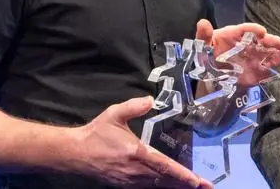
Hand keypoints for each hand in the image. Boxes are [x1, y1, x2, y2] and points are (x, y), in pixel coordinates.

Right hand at [71, 96, 212, 187]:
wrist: (74, 153)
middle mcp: (134, 170)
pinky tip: (170, 187)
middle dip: (185, 184)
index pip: (164, 166)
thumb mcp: (114, 114)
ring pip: (157, 186)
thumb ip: (134, 106)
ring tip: (193, 188)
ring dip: (175, 188)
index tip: (197, 180)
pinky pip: (146, 188)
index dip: (181, 174)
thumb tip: (151, 100)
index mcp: (135, 153)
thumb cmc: (96, 134)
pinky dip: (161, 188)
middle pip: (165, 180)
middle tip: (205, 187)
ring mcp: (129, 180)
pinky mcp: (123, 185)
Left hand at [195, 20, 279, 86]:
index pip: (243, 30)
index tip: (261, 32)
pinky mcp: (258, 66)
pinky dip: (279, 59)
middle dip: (271, 41)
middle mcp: (246, 42)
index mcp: (232, 35)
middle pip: (260, 39)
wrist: (211, 75)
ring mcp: (253, 54)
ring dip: (279, 48)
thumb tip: (202, 23)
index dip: (252, 30)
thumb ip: (203, 36)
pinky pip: (270, 62)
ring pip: (268, 49)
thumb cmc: (206, 55)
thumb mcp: (202, 46)